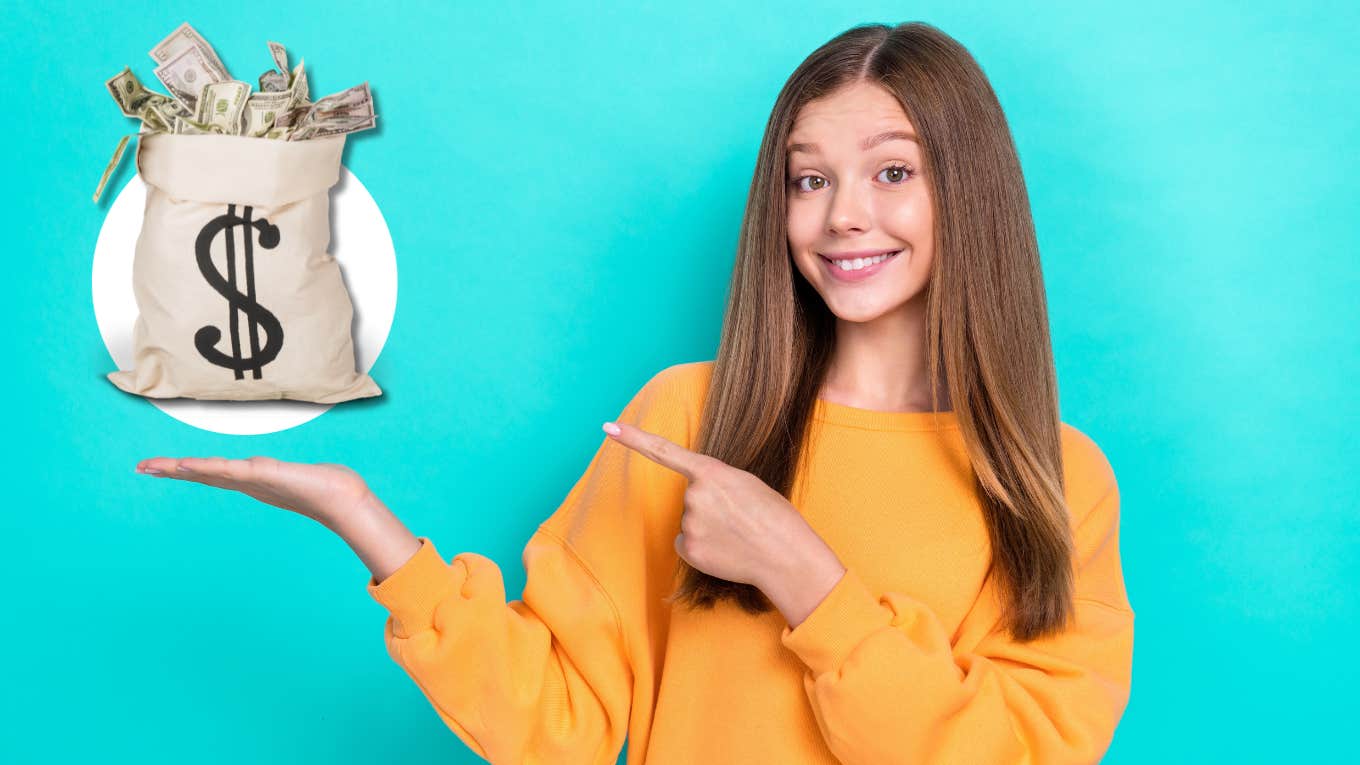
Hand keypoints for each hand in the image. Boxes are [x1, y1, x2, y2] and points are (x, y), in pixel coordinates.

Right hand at [135, 455, 375, 530]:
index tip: (157, 466)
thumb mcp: (291, 476)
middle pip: (203, 472)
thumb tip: (268, 470)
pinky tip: (192, 465)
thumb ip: (276, 473)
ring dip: (185, 468)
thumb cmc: (321, 486)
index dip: (184, 469)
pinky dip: (212, 467)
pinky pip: (234, 470)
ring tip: (157, 465)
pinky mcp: (267, 476)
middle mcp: (248, 481)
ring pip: (213, 471)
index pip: (210, 472)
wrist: (343, 497)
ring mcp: (255, 479)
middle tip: (141, 466)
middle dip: (172, 469)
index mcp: (250, 479)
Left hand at [602, 420, 815, 591]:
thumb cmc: (773, 516)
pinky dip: (703, 548)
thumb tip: (695, 501)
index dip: (634, 438)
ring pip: (689, 523)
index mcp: (711, 472)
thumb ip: (715, 483)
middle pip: (690, 499)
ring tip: (738, 535)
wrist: (786, 556)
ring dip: (709, 529)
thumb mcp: (746, 484)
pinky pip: (686, 545)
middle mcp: (694, 495)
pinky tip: (726, 550)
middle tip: (740, 517)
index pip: (664, 451)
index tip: (608, 428)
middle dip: (710, 507)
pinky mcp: (688, 550)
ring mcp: (689, 524)